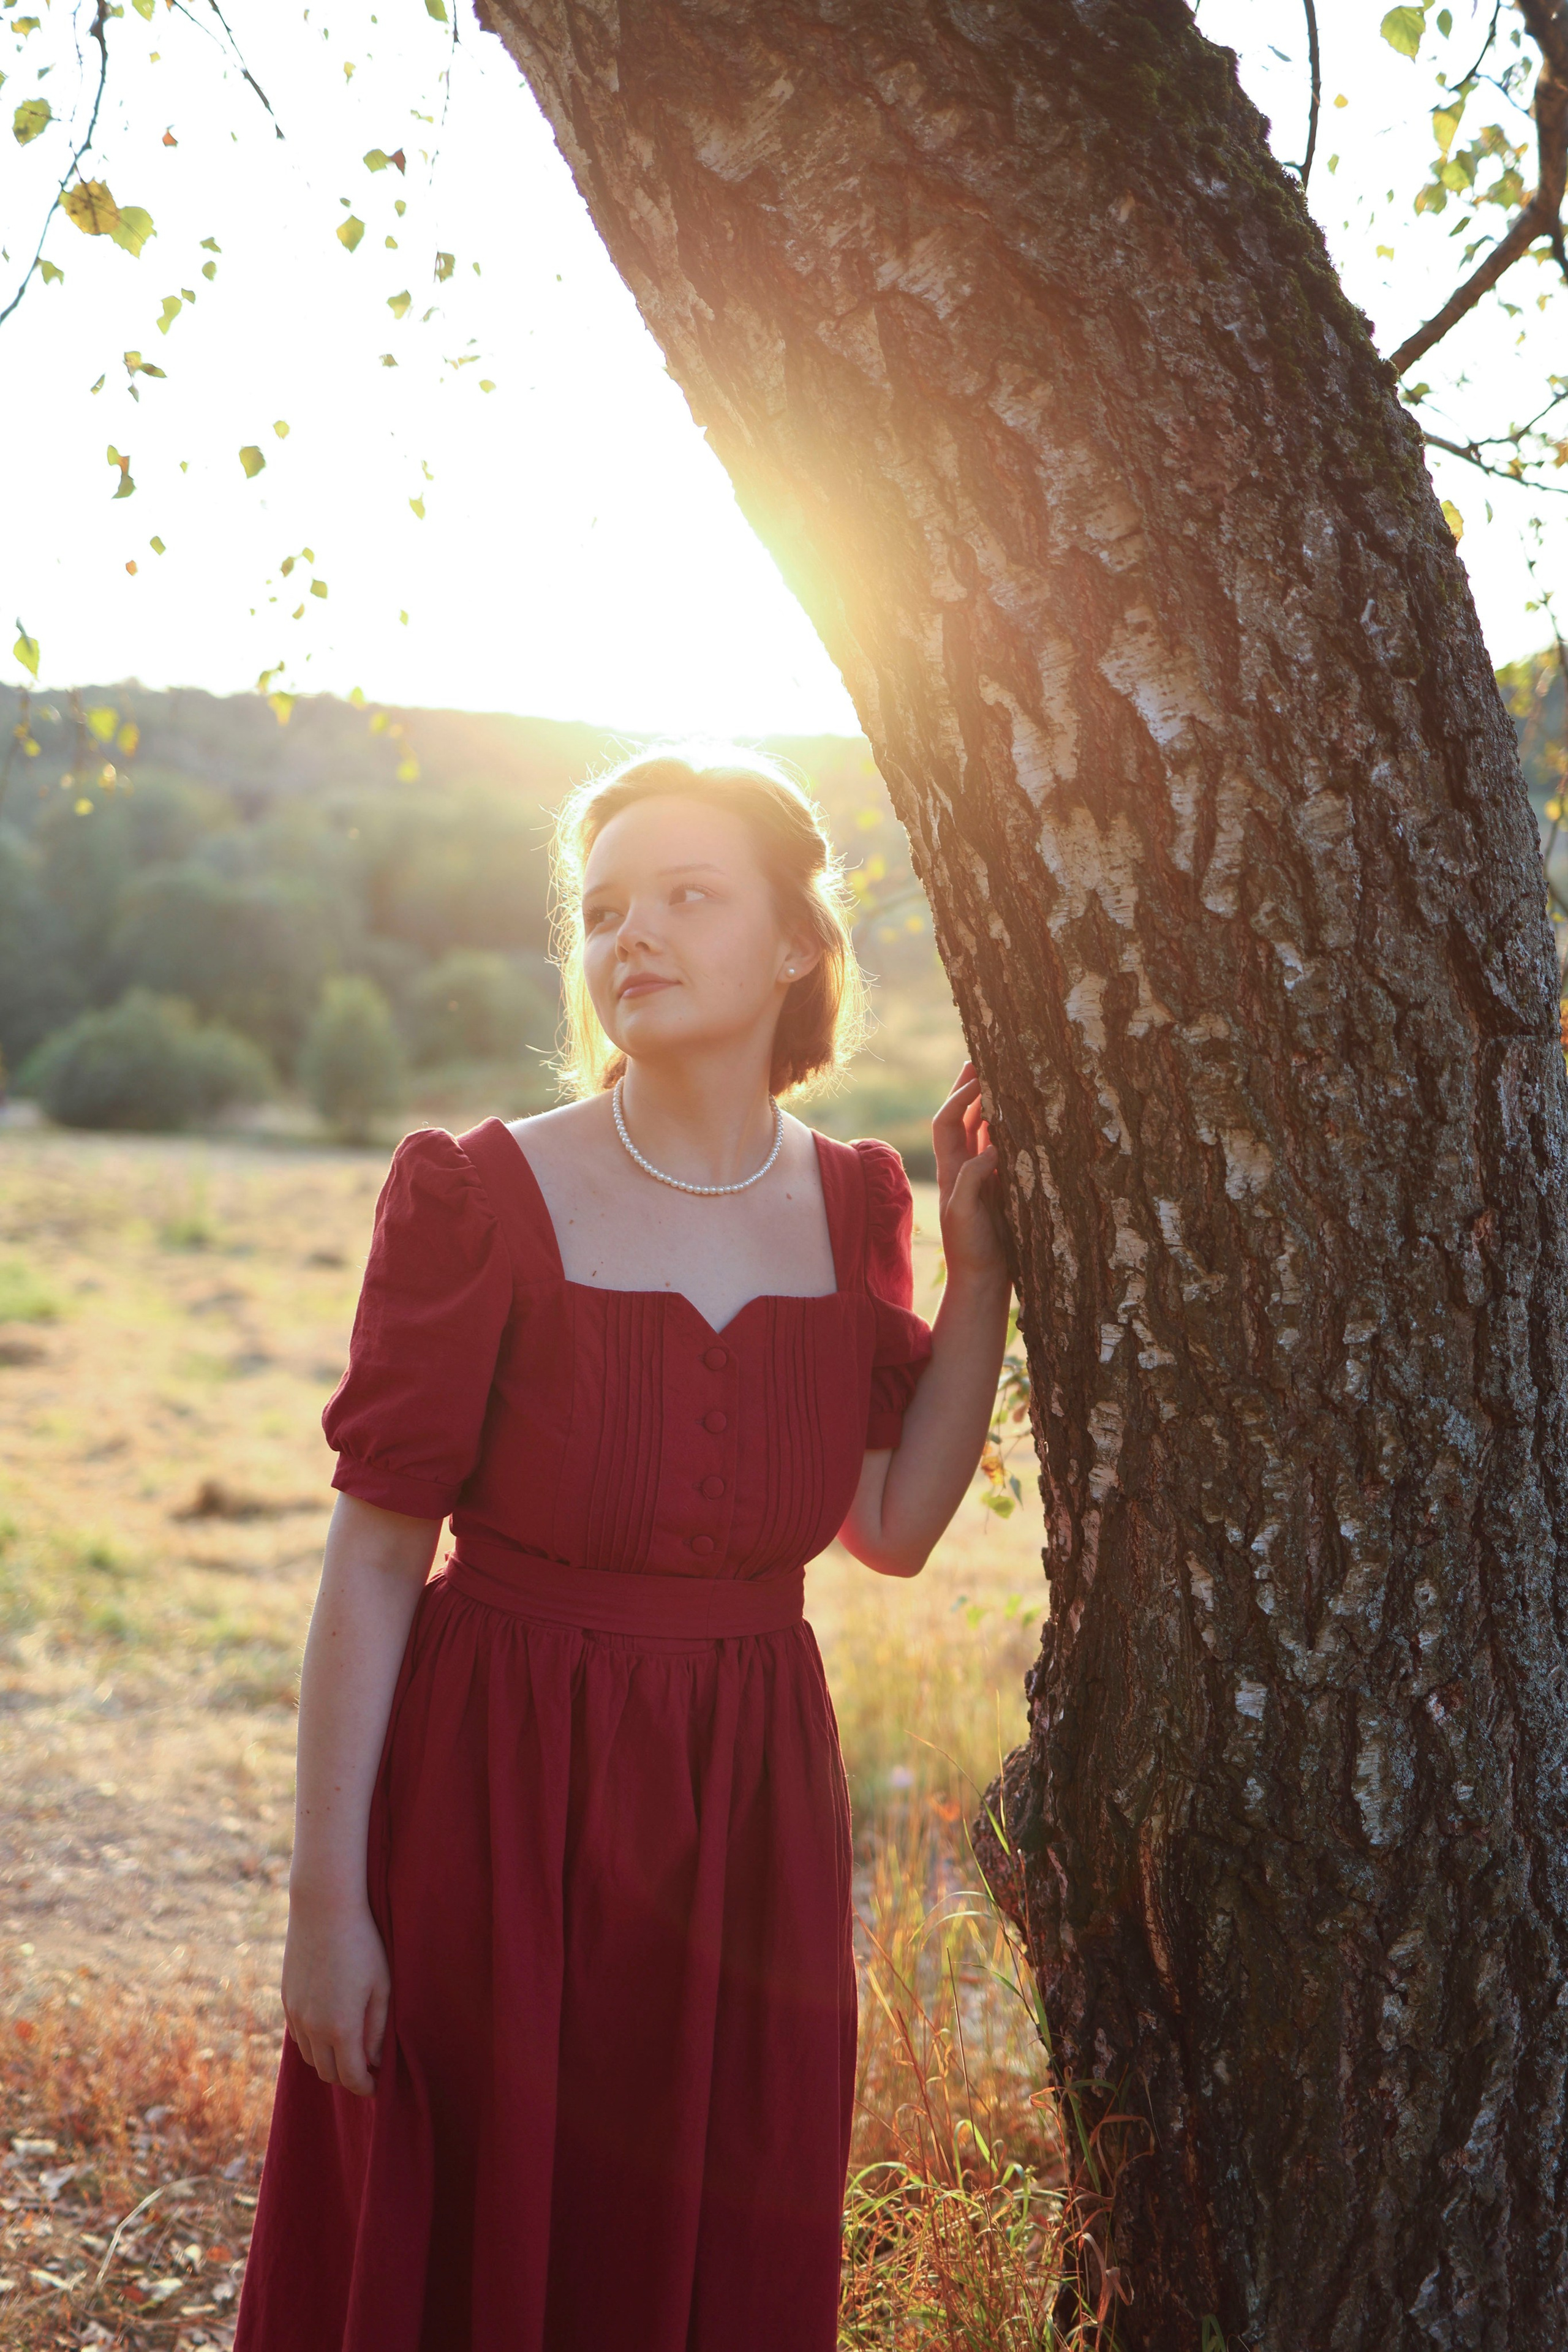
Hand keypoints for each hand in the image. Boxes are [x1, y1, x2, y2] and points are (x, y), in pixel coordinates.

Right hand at [281, 1892, 389, 2098]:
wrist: (324, 1908)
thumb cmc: (363, 1944)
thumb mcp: (382, 1986)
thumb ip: (378, 2028)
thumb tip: (376, 2060)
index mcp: (340, 2028)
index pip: (351, 2077)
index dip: (367, 2088)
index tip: (379, 2087)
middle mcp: (312, 2027)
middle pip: (327, 2073)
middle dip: (348, 2078)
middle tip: (367, 2071)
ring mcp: (295, 2013)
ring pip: (310, 2057)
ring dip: (329, 2062)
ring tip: (350, 2051)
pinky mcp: (286, 1999)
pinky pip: (298, 2036)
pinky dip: (313, 2043)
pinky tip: (329, 2030)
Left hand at [933, 1061, 1007, 1284]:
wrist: (982, 1280)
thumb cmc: (971, 1250)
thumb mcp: (965, 1215)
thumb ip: (973, 1181)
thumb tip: (991, 1147)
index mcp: (950, 1169)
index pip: (947, 1121)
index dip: (959, 1098)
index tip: (978, 1078)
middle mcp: (963, 1167)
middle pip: (961, 1117)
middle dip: (968, 1089)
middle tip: (981, 1060)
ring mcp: (981, 1175)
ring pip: (981, 1130)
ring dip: (987, 1103)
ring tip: (1000, 1077)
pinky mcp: (998, 1185)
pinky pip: (1000, 1148)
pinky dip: (1005, 1129)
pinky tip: (1018, 1117)